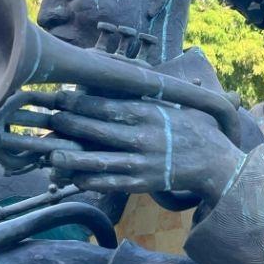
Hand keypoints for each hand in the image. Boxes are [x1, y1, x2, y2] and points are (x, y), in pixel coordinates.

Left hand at [47, 91, 245, 204]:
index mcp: (148, 113)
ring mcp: (141, 162)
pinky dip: (90, 180)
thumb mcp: (172, 106)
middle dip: (70, 122)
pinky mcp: (141, 183)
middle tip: (48, 116)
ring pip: (100, 159)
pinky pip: (110, 183)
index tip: (59, 95)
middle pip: (98, 128)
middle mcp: (142, 136)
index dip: (79, 101)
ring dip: (74, 155)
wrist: (215, 164)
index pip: (106, 105)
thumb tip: (120, 80)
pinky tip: (73, 177)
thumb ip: (146, 97)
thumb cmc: (192, 130)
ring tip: (52, 152)